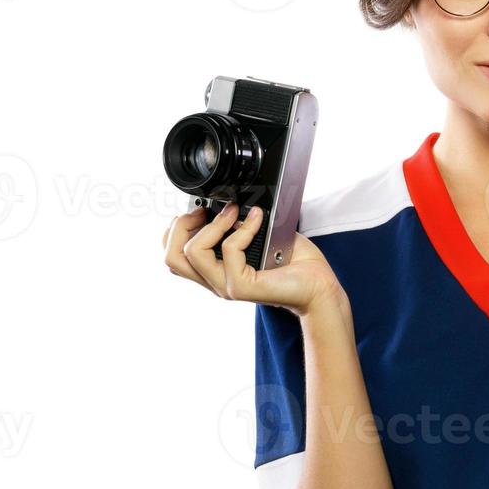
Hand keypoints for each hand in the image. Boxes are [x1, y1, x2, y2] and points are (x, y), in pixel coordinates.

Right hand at [162, 203, 344, 316]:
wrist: (317, 284)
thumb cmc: (291, 261)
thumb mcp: (254, 235)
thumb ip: (232, 225)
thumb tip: (222, 202)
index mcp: (213, 271)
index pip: (172, 256)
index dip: (175, 229)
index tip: (199, 210)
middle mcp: (215, 281)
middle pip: (171, 259)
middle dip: (181, 226)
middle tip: (204, 211)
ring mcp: (226, 286)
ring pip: (192, 253)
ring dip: (213, 223)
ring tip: (234, 212)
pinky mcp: (241, 286)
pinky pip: (228, 250)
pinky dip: (242, 228)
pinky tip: (257, 220)